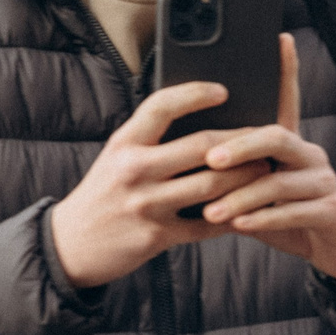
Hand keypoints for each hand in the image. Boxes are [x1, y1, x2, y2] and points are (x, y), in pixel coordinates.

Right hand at [47, 81, 271, 288]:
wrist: (70, 244)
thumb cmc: (102, 194)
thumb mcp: (115, 157)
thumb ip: (148, 139)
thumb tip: (198, 118)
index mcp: (124, 144)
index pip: (163, 106)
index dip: (196, 94)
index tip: (223, 90)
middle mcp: (134, 170)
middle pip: (201, 147)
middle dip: (240, 141)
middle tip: (265, 136)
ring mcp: (146, 205)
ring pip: (211, 186)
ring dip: (245, 177)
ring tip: (264, 169)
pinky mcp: (156, 237)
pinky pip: (206, 226)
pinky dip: (232, 217)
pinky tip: (248, 209)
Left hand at [197, 36, 335, 281]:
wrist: (332, 249)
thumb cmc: (284, 215)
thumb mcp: (256, 191)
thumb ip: (232, 174)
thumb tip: (183, 158)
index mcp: (288, 145)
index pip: (287, 99)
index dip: (286, 69)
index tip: (281, 39)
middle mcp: (309, 155)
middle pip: (276, 136)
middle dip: (240, 146)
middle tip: (209, 159)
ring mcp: (324, 181)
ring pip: (279, 181)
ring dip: (241, 196)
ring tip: (211, 211)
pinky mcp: (331, 210)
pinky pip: (293, 211)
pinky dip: (263, 219)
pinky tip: (240, 225)